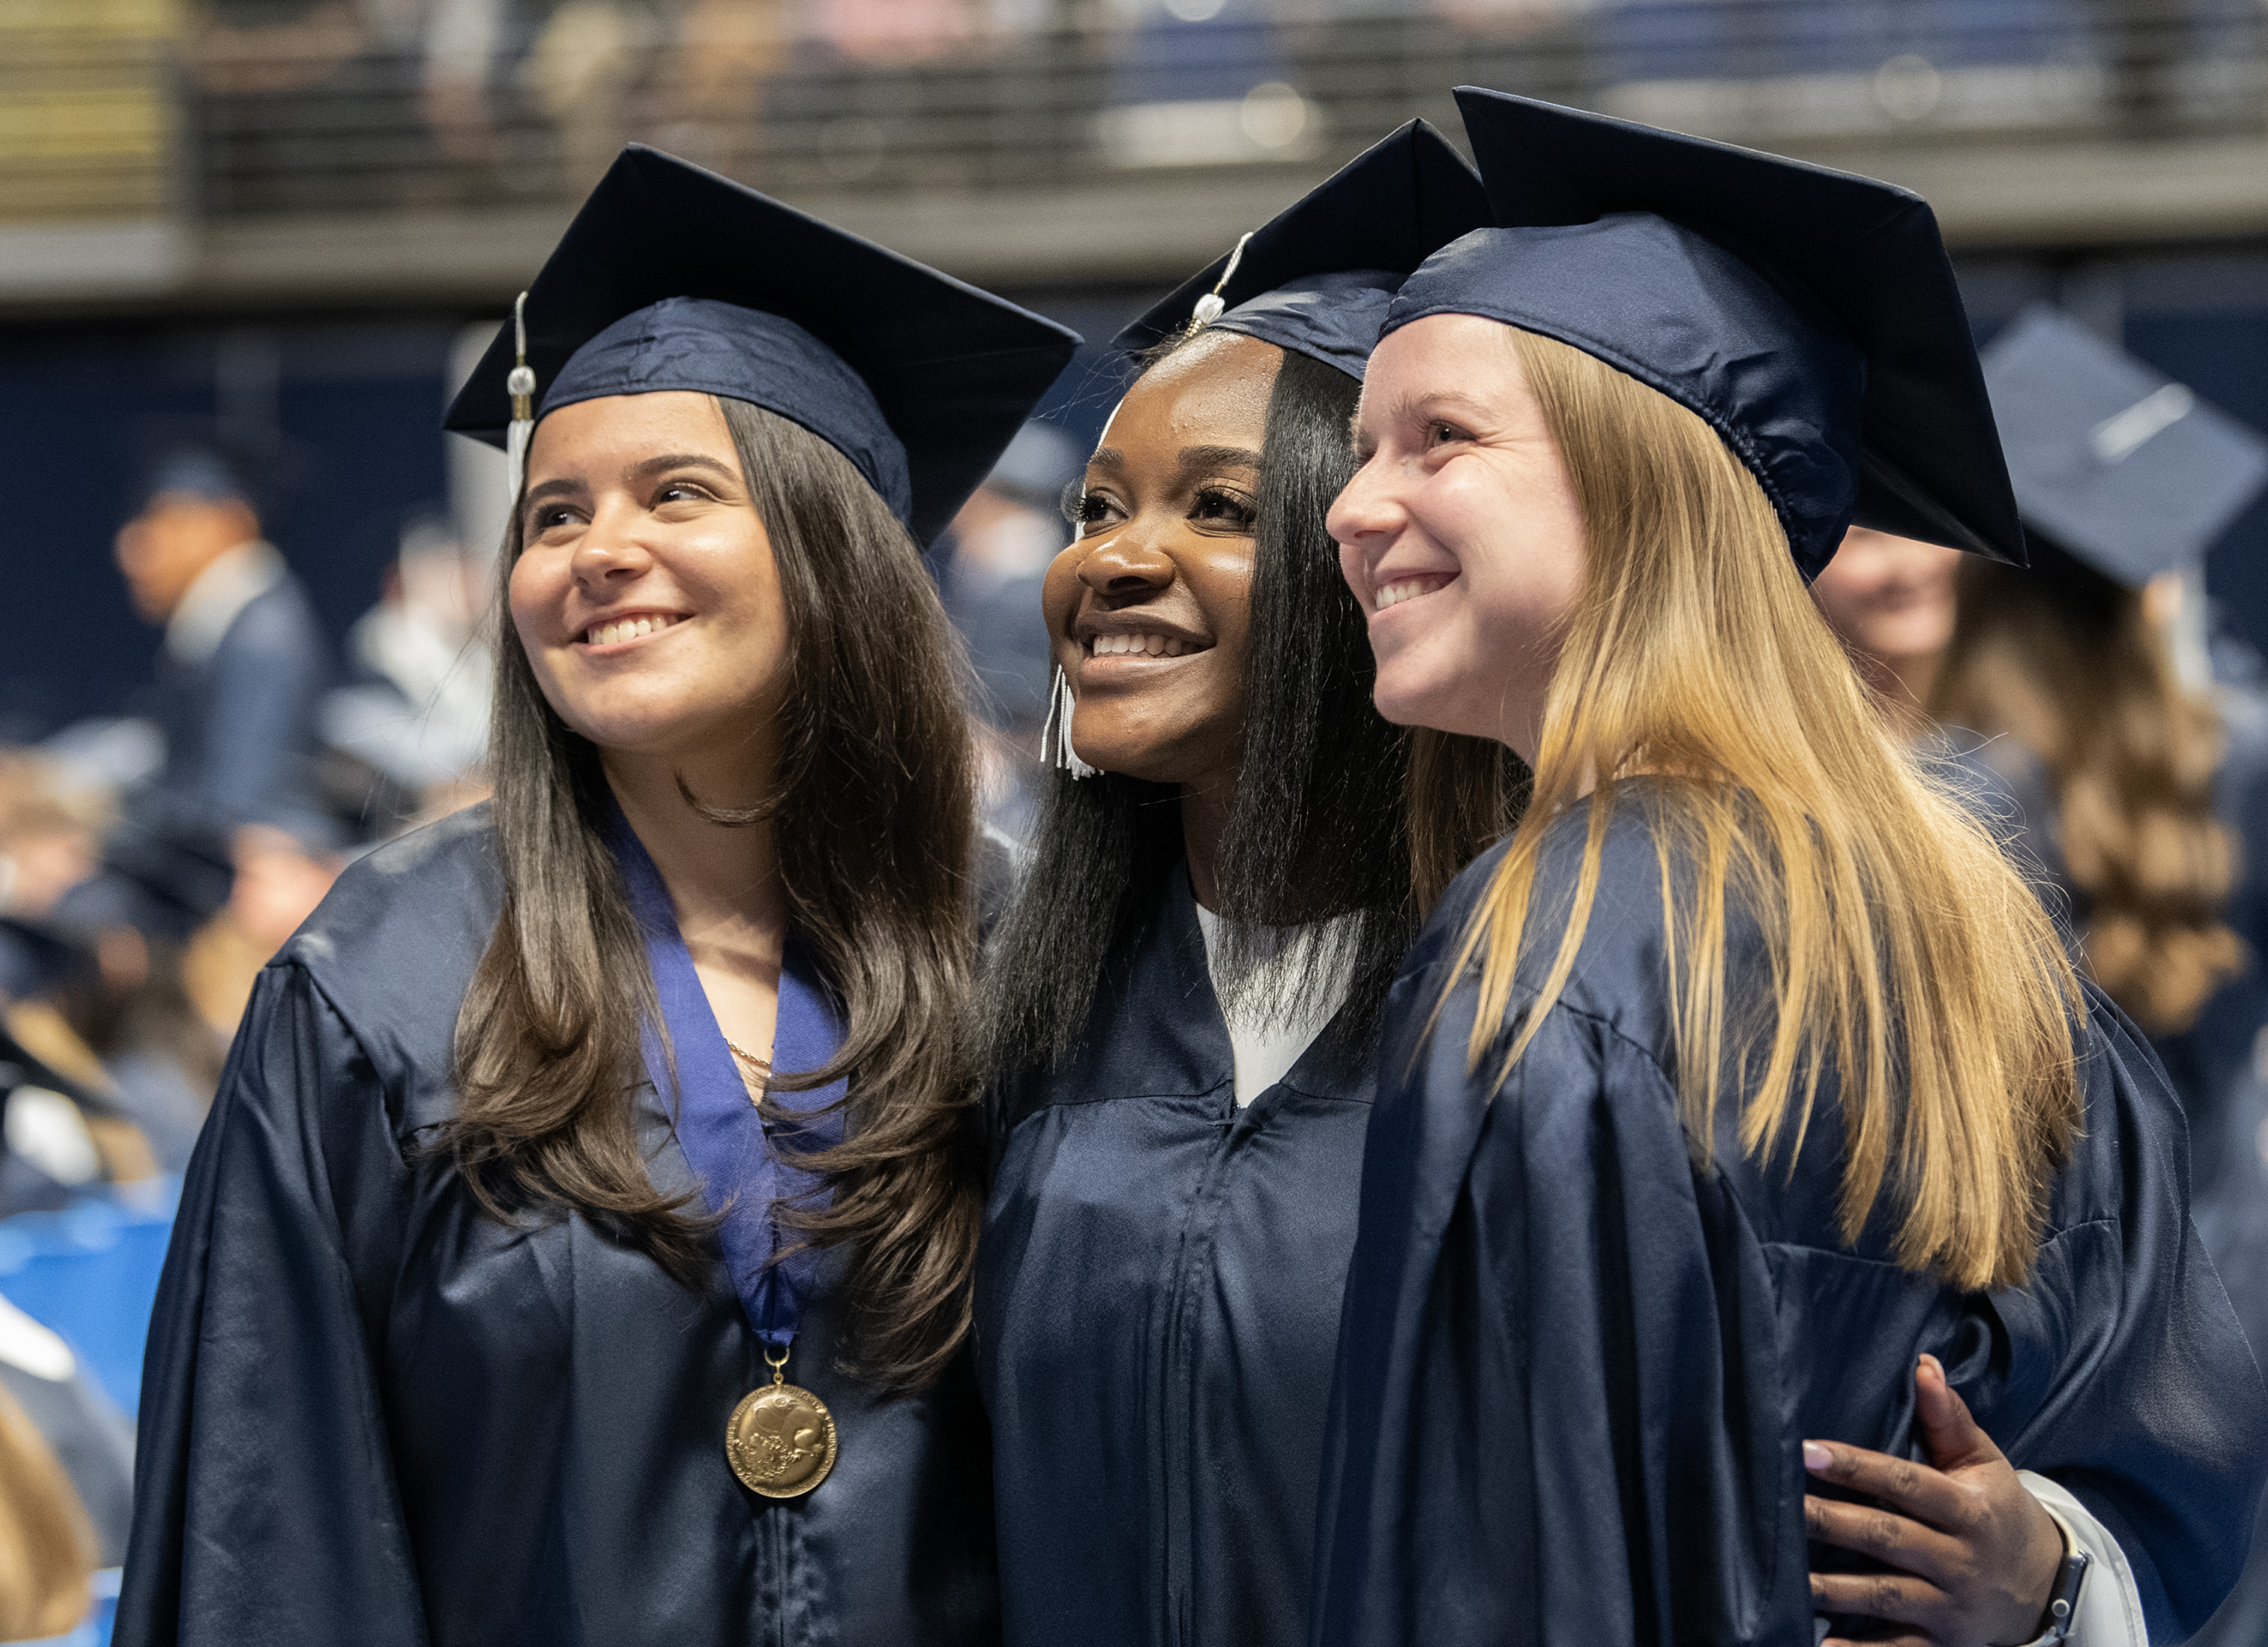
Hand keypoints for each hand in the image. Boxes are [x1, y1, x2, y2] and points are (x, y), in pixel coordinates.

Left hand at [1805, 1354, 2066, 1645]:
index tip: (1806, 1450)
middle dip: (1831, 1523)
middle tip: (1780, 1507)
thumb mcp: (1985, 1463)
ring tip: (1786, 1575)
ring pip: (1886, 1596)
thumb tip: (1923, 1364)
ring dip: (1834, 1589)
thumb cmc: (1998, 1511)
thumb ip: (1949, 1418)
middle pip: (1887, 1538)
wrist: (2047, 1586)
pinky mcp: (1940, 1643)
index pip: (1906, 1484)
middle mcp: (1958, 1559)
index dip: (1857, 1467)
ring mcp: (1949, 1606)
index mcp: (1968, 1510)